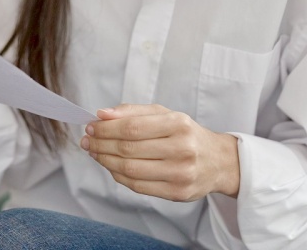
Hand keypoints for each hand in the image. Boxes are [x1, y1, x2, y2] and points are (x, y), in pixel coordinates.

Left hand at [81, 104, 239, 201]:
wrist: (219, 162)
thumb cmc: (187, 134)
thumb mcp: (165, 114)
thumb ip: (133, 112)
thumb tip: (102, 114)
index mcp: (179, 124)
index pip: (132, 127)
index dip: (106, 128)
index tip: (91, 126)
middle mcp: (182, 149)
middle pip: (128, 149)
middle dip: (101, 144)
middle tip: (87, 140)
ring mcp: (180, 174)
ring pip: (130, 169)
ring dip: (105, 161)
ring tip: (95, 152)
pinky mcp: (176, 193)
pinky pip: (137, 186)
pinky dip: (118, 176)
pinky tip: (110, 166)